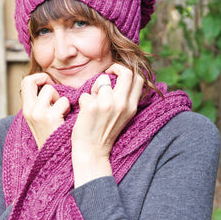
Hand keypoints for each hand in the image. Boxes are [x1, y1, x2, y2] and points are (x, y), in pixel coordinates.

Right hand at [20, 73, 69, 148]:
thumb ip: (43, 103)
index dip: (39, 78)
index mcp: (26, 110)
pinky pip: (62, 101)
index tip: (49, 84)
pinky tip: (66, 119)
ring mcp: (37, 114)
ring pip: (49, 89)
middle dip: (45, 80)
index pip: (25, 82)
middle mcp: (28, 110)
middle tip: (55, 92)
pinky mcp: (49, 117)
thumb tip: (52, 85)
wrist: (55, 158)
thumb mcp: (42, 118)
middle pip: (30, 80)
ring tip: (62, 112)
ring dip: (60, 98)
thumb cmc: (53, 136)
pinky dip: (67, 107)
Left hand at [71, 64, 143, 185]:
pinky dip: (82, 101)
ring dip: (94, 87)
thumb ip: (123, 98)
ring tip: (92, 101)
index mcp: (131, 107)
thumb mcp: (122, 116)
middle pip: (126, 72)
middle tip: (106, 74)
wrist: (92, 152)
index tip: (116, 75)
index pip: (139, 78)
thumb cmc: (104, 132)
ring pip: (102, 79)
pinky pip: (85, 94)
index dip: (127, 70)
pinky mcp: (91, 108)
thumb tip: (115, 78)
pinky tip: (83, 113)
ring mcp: (107, 105)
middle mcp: (122, 104)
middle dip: (115, 67)